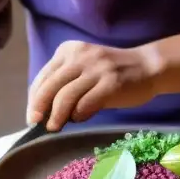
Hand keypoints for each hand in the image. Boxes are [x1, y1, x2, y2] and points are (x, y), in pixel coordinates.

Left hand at [27, 40, 162, 130]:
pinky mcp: (111, 83)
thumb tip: (43, 111)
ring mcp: (96, 68)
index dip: (33, 100)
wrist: (147, 66)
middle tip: (37, 125)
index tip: (32, 118)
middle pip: (50, 87)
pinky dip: (79, 115)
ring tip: (55, 127)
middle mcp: (80, 56)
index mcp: (68, 50)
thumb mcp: (84, 69)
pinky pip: (86, 103)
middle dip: (39, 109)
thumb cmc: (111, 73)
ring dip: (57, 116)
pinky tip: (80, 118)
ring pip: (65, 96)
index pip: (42, 77)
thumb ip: (64, 82)